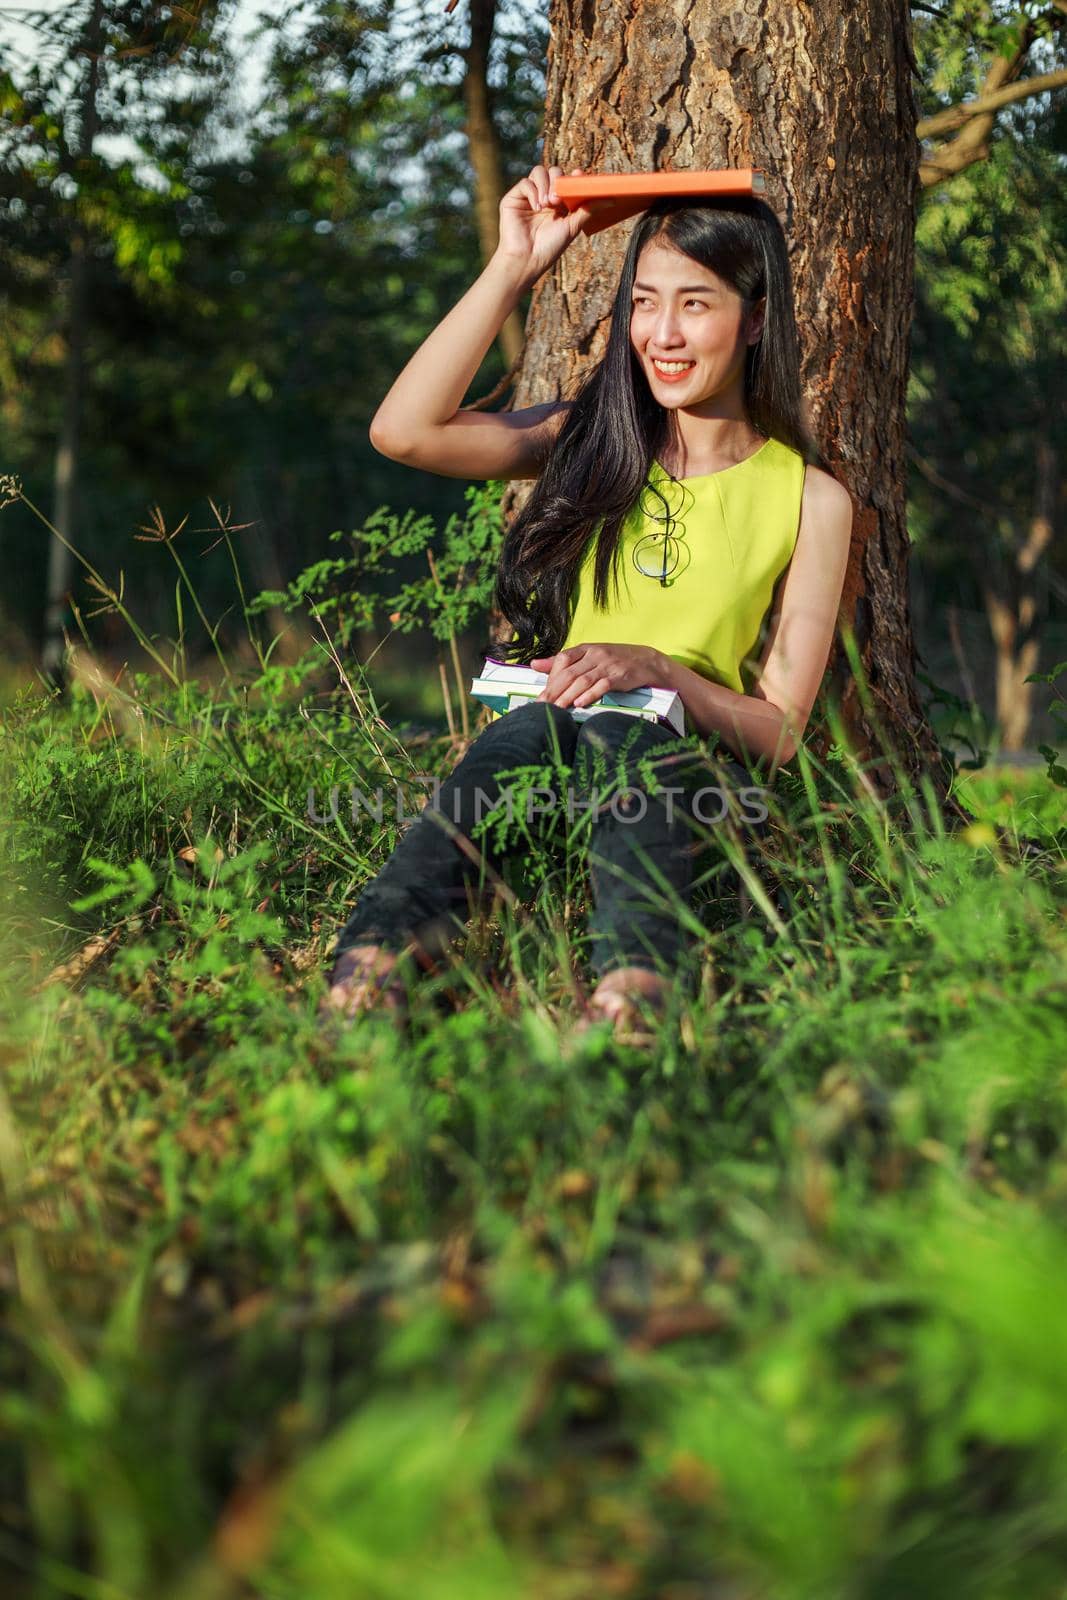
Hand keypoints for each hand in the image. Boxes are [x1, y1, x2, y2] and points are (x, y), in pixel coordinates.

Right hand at [495, 163, 591, 285]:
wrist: (527, 260)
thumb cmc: (549, 248)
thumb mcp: (572, 227)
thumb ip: (589, 210)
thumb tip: (612, 199)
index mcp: (558, 202)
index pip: (566, 180)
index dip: (572, 176)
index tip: (579, 176)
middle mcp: (544, 196)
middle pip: (553, 171)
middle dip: (558, 181)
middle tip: (558, 201)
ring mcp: (529, 196)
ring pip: (539, 171)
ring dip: (545, 185)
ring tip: (547, 205)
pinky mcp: (514, 198)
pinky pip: (525, 183)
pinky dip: (533, 192)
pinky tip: (537, 207)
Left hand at [529, 643, 664, 709]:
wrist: (646, 661)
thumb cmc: (614, 661)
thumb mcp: (588, 657)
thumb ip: (562, 662)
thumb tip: (534, 665)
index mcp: (585, 649)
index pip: (562, 660)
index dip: (550, 677)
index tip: (541, 695)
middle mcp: (595, 655)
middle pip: (569, 673)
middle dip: (554, 691)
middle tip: (542, 706)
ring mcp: (607, 665)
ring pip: (582, 681)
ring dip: (567, 696)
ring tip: (556, 709)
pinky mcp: (619, 676)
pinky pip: (602, 686)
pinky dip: (589, 695)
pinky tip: (579, 703)